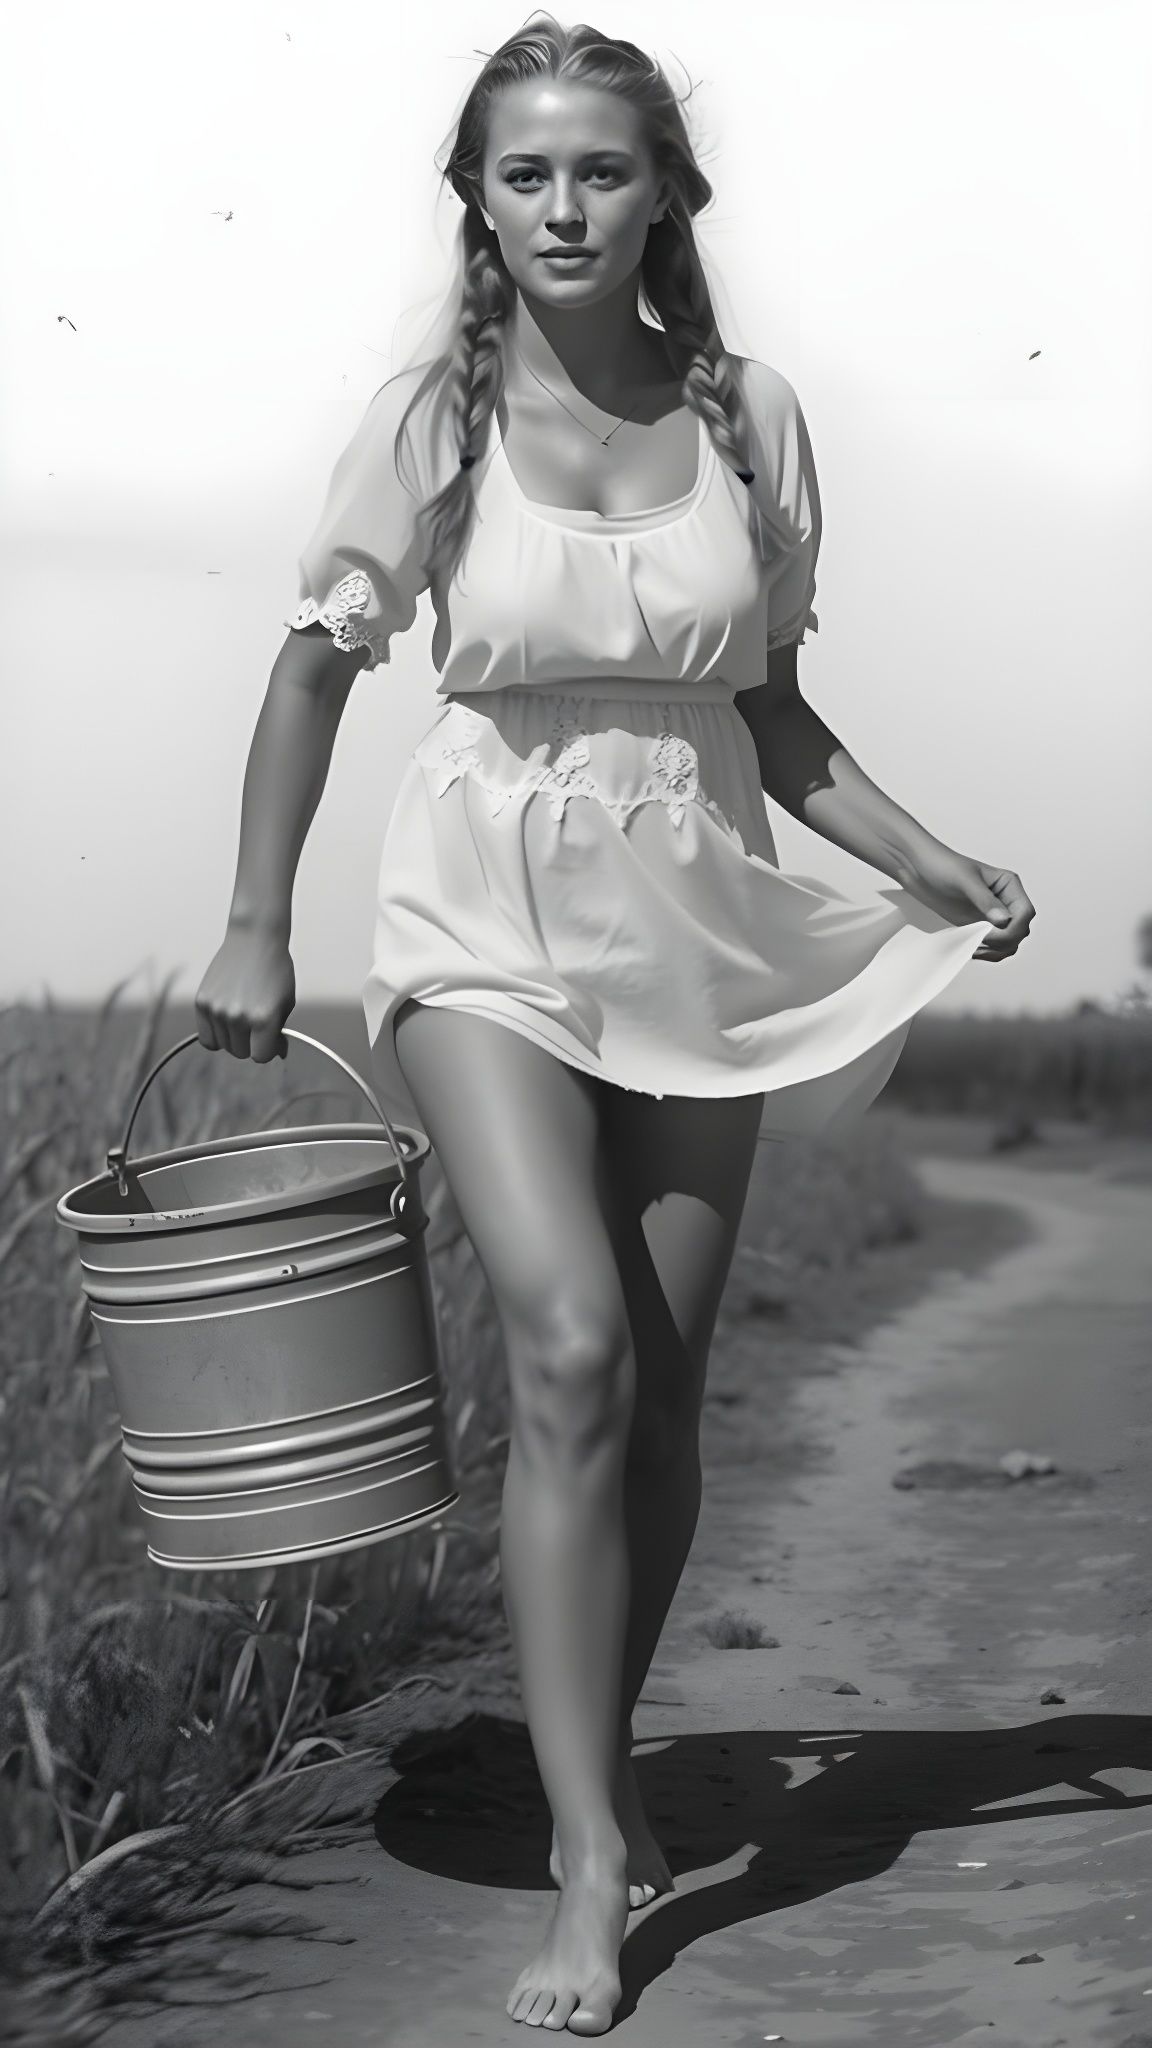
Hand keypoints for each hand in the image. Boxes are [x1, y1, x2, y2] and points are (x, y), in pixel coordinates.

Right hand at [195, 922, 296, 1060]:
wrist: (254, 939)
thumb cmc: (275, 970)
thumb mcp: (286, 1002)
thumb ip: (279, 1031)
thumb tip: (276, 1053)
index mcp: (264, 1019)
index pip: (261, 1056)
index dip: (267, 1049)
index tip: (270, 1038)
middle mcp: (238, 1017)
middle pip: (241, 1052)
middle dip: (251, 1043)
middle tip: (255, 1024)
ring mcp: (217, 1010)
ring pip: (224, 1046)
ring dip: (234, 1037)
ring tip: (242, 1015)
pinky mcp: (201, 1002)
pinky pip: (206, 1038)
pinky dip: (216, 1035)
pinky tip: (225, 1022)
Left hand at [902, 844, 1034, 961]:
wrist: (918, 869)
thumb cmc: (941, 865)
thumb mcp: (964, 880)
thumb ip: (985, 900)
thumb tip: (1003, 920)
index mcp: (1008, 885)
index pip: (1025, 912)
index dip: (1014, 928)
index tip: (993, 933)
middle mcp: (1004, 901)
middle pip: (1020, 930)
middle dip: (1004, 941)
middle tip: (981, 941)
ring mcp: (992, 915)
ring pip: (1010, 942)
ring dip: (997, 951)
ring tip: (976, 949)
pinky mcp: (978, 925)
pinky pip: (993, 946)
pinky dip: (987, 952)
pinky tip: (973, 950)